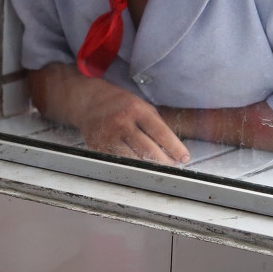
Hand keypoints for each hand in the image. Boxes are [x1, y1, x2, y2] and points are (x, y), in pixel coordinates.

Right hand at [75, 83, 189, 164]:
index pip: (160, 133)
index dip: (174, 148)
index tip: (184, 157)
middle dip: (164, 162)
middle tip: (173, 166)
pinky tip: (140, 167)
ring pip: (133, 160)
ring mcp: (108, 136)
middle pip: (148, 150)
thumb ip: (156, 124)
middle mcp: (121, 123)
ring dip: (149, 167)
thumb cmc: (119, 104)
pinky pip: (119, 161)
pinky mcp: (98, 146)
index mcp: (136, 110)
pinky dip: (132, 167)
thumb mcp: (141, 106)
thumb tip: (172, 147)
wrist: (88, 102)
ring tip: (159, 169)